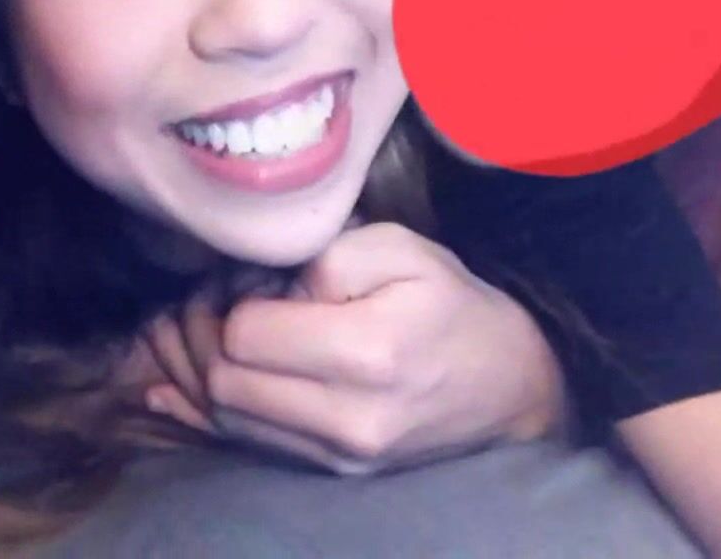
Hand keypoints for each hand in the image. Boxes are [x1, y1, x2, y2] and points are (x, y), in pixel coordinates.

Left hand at [143, 222, 565, 475]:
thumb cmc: (451, 307)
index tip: (259, 281)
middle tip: (232, 303)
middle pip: (224, 382)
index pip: (245, 334)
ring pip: (227, 417)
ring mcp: (340, 456)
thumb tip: (263, 284)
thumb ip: (325, 256)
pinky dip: (230, 403)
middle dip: (213, 336)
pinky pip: (248, 442)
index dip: (237, 298)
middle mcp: (349, 419)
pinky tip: (232, 370)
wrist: (507, 388)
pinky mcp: (333, 472)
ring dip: (218, 370)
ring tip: (242, 332)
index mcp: (368, 353)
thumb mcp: (401, 250)